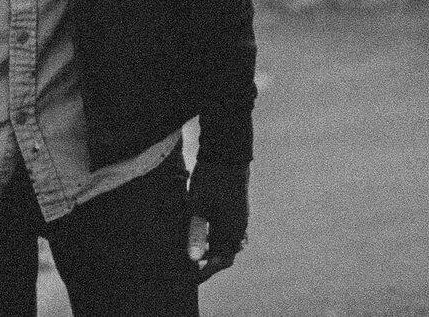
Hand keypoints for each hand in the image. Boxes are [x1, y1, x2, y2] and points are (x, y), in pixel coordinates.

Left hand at [186, 160, 248, 281]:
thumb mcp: (199, 206)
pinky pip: (227, 227)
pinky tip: (200, 226)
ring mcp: (238, 215)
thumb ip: (197, 232)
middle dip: (209, 260)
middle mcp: (239, 225)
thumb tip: (194, 259)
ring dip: (211, 246)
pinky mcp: (234, 205)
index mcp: (233, 229)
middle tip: (189, 263)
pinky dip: (214, 232)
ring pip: (226, 239)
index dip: (208, 272)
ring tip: (192, 245)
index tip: (192, 277)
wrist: (227, 151)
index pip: (223, 261)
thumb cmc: (211, 179)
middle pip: (226, 252)